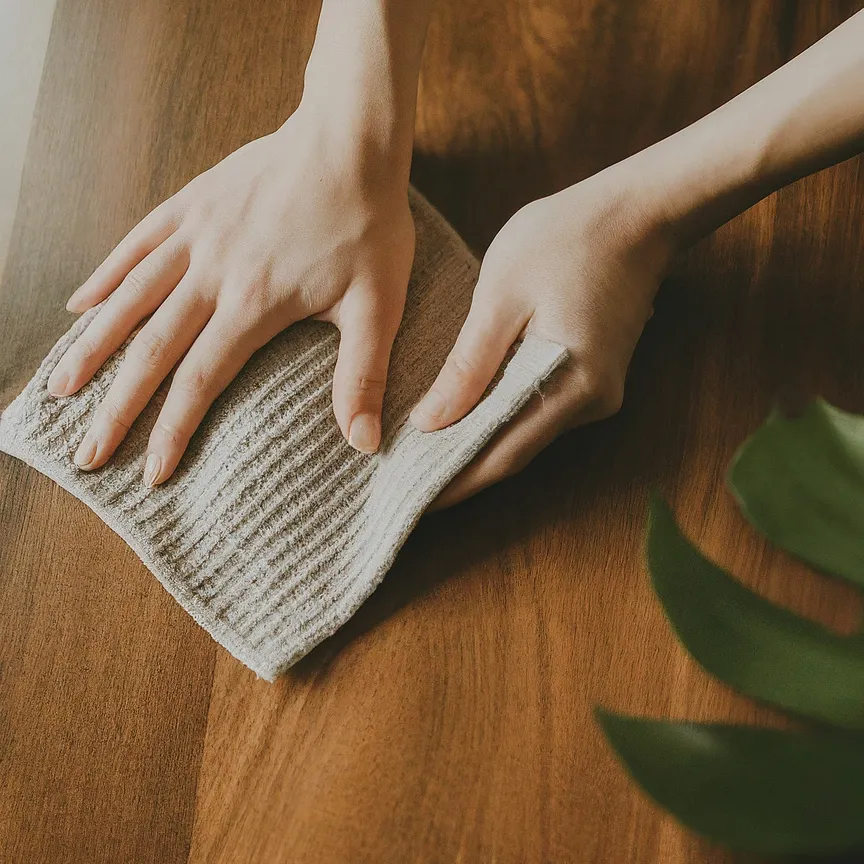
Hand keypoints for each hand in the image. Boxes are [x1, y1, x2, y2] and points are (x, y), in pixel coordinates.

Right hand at [47, 104, 414, 485]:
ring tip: (59, 387)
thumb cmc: (369, 222)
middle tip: (86, 452)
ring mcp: (196, 234)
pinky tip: (80, 303)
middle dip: (116, 408)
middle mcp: (212, 272)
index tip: (148, 473)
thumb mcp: (378, 304)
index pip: (200, 381)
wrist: (350, 138)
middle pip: (150, 350)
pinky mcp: (192, 202)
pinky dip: (105, 276)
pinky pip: (136, 243)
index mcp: (254, 304)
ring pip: (129, 298)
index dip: (171, 430)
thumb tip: (366, 444)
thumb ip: (363, 375)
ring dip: (92, 347)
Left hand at [410, 170, 672, 508]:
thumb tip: (430, 422)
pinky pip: (539, 410)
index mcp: (570, 388)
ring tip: (425, 456)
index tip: (410, 503)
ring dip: (478, 446)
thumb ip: (467, 367)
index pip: (500, 457)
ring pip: (526, 434)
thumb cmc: (567, 238)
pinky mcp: (596, 375)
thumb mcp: (501, 298)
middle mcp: (592, 403)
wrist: (640, 209)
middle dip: (460, 472)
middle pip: (514, 453)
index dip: (454, 484)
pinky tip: (466, 419)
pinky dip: (500, 420)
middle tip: (406, 483)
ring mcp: (599, 392)